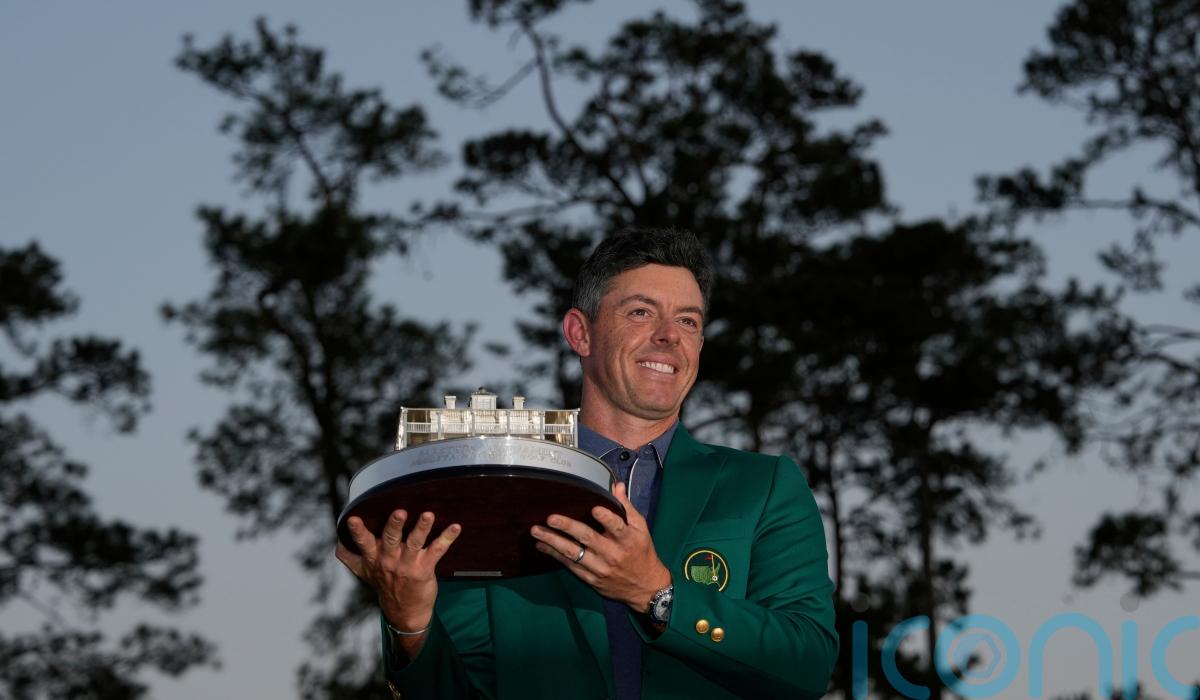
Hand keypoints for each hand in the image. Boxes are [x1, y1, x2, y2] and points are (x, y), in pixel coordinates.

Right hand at [335, 510, 460, 648]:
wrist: (404, 612)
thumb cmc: (384, 584)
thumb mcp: (364, 573)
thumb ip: (350, 557)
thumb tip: (337, 542)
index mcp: (374, 558)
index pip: (363, 543)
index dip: (358, 531)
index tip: (353, 518)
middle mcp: (390, 560)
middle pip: (391, 539)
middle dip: (394, 525)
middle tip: (400, 511)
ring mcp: (408, 565)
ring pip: (415, 543)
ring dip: (422, 528)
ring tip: (428, 515)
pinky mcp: (425, 568)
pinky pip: (437, 550)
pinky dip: (447, 538)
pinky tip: (456, 527)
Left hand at [531, 482, 670, 610]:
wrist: (645, 588)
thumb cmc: (642, 552)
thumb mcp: (641, 529)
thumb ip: (627, 508)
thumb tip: (616, 486)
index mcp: (627, 539)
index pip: (617, 527)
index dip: (606, 518)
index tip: (594, 508)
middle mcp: (612, 554)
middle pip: (588, 539)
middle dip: (567, 527)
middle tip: (550, 518)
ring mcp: (600, 568)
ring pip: (573, 553)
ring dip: (553, 542)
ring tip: (536, 531)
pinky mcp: (591, 579)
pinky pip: (570, 566)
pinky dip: (554, 555)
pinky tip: (542, 546)